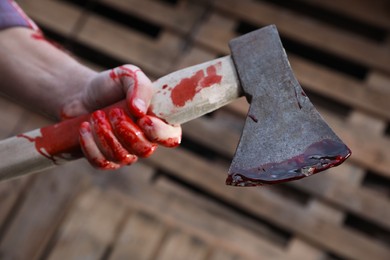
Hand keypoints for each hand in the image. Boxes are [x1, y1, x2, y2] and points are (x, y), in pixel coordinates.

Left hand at [61, 65, 181, 169]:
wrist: (82, 96)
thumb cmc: (111, 86)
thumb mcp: (128, 75)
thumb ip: (140, 86)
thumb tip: (139, 110)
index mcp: (159, 121)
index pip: (171, 137)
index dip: (159, 133)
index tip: (143, 119)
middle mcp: (146, 141)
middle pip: (145, 150)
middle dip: (126, 131)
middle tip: (113, 112)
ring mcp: (127, 153)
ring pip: (122, 157)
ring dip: (105, 135)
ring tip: (96, 115)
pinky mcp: (106, 160)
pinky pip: (102, 163)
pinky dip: (91, 145)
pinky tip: (84, 128)